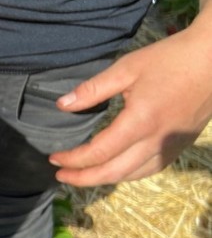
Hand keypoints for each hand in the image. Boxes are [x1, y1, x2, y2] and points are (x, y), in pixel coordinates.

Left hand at [49, 19, 211, 186]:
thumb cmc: (171, 58)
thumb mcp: (127, 68)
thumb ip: (92, 90)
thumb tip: (62, 104)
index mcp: (141, 122)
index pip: (98, 152)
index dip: (73, 159)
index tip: (54, 158)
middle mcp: (157, 140)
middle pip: (114, 172)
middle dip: (83, 178)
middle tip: (61, 175)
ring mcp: (172, 145)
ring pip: (133, 175)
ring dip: (105, 179)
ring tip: (83, 175)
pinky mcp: (182, 144)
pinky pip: (151, 168)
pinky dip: (128, 174)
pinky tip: (115, 169)